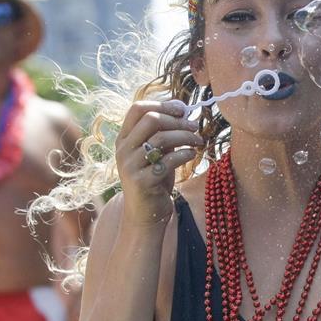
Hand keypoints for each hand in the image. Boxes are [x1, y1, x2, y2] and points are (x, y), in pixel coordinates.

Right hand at [114, 100, 203, 226]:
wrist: (145, 216)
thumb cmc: (154, 182)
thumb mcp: (155, 154)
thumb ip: (163, 134)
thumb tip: (183, 112)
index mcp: (124, 139)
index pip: (138, 109)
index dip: (162, 104)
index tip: (183, 109)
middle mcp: (123, 150)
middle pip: (150, 119)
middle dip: (176, 120)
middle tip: (194, 125)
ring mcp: (130, 166)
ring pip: (161, 139)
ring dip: (185, 136)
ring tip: (198, 140)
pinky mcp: (142, 182)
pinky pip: (167, 161)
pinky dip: (184, 154)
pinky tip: (192, 155)